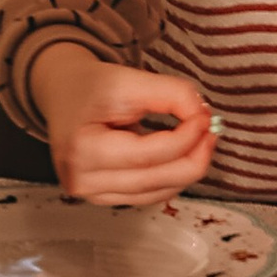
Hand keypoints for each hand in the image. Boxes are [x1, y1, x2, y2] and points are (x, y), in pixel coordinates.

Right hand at [36, 48, 216, 202]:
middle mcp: (82, 180)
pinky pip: (150, 195)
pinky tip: (180, 155)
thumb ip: (172, 94)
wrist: (65, 95)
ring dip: (186, 168)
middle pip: (156, 180)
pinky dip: (172, 177)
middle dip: (194, 157)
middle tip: (211, 132)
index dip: (186, 138)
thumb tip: (203, 117)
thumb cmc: (92, 87)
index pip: (149, 155)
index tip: (205, 118)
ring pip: (158, 193)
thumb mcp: (130, 79)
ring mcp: (91, 194)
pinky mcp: (103, 198)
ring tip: (198, 139)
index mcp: (82, 150)